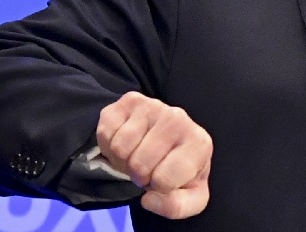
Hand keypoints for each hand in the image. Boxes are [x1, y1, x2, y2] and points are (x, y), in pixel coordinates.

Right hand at [96, 91, 212, 218]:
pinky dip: (109, 145)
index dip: (158, 187)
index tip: (164, 179)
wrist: (169, 141)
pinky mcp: (130, 100)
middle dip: (138, 175)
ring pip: (121, 148)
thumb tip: (148, 199)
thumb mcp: (190, 197)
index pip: (165, 179)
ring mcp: (154, 105)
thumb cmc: (180, 171)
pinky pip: (106, 132)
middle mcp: (179, 118)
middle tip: (147, 168)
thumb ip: (176, 207)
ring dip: (123, 160)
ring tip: (136, 155)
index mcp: (199, 143)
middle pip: (139, 164)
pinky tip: (126, 142)